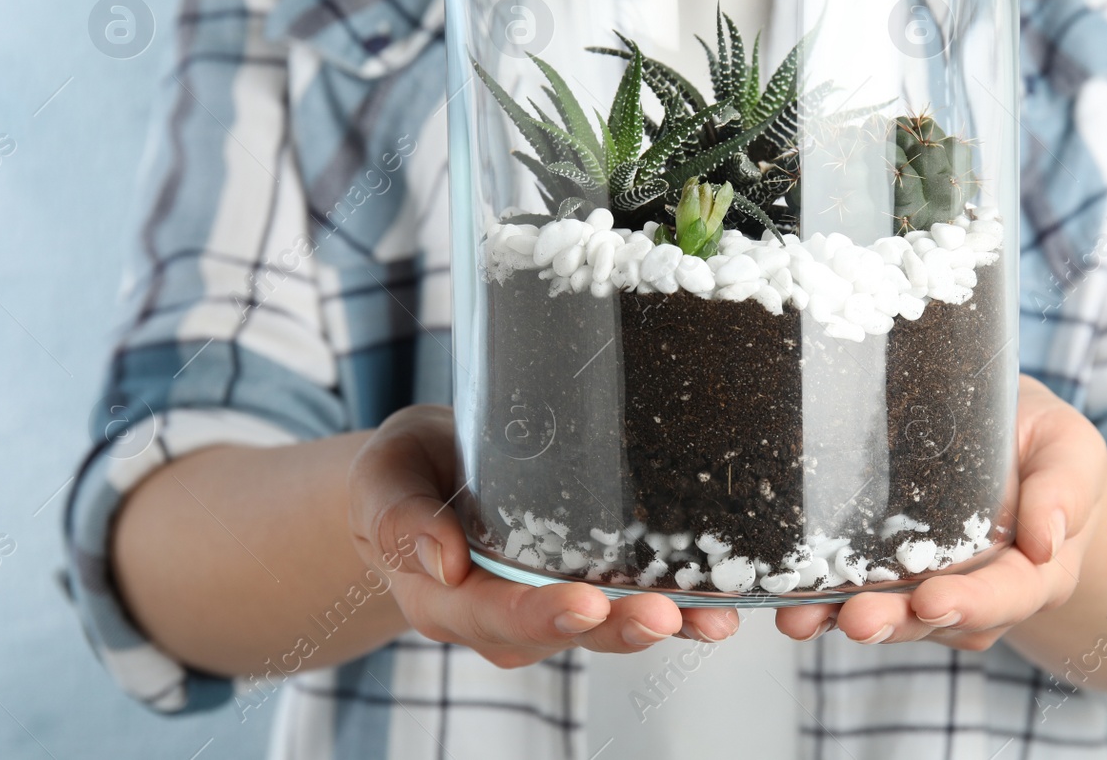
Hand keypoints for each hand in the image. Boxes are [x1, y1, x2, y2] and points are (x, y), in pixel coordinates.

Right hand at [347, 404, 738, 667]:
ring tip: (715, 617)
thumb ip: (399, 515)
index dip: (542, 615)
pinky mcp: (585, 584)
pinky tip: (722, 601)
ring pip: (607, 624)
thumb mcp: (384, 477)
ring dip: (663, 623)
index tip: (586, 603)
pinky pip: (630, 600)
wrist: (425, 478)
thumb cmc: (405, 474)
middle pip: (564, 632)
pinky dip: (679, 604)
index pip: (496, 615)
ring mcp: (547, 604)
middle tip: (668, 615)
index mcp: (446, 597)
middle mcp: (502, 614)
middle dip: (618, 625)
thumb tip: (440, 559)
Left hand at [776, 376, 1106, 648]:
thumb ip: (1064, 486)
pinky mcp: (889, 578)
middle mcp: (981, 593)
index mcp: (1036, 570)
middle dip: (895, 622)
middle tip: (855, 619)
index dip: (971, 603)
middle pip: (938, 619)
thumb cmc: (1044, 447)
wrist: (1011, 446)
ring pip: (892, 616)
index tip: (932, 601)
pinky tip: (786, 601)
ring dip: (843, 620)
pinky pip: (856, 595)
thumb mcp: (1068, 449)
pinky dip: (820, 602)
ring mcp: (931, 590)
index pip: (1008, 595)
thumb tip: (1048, 538)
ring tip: (800, 619)